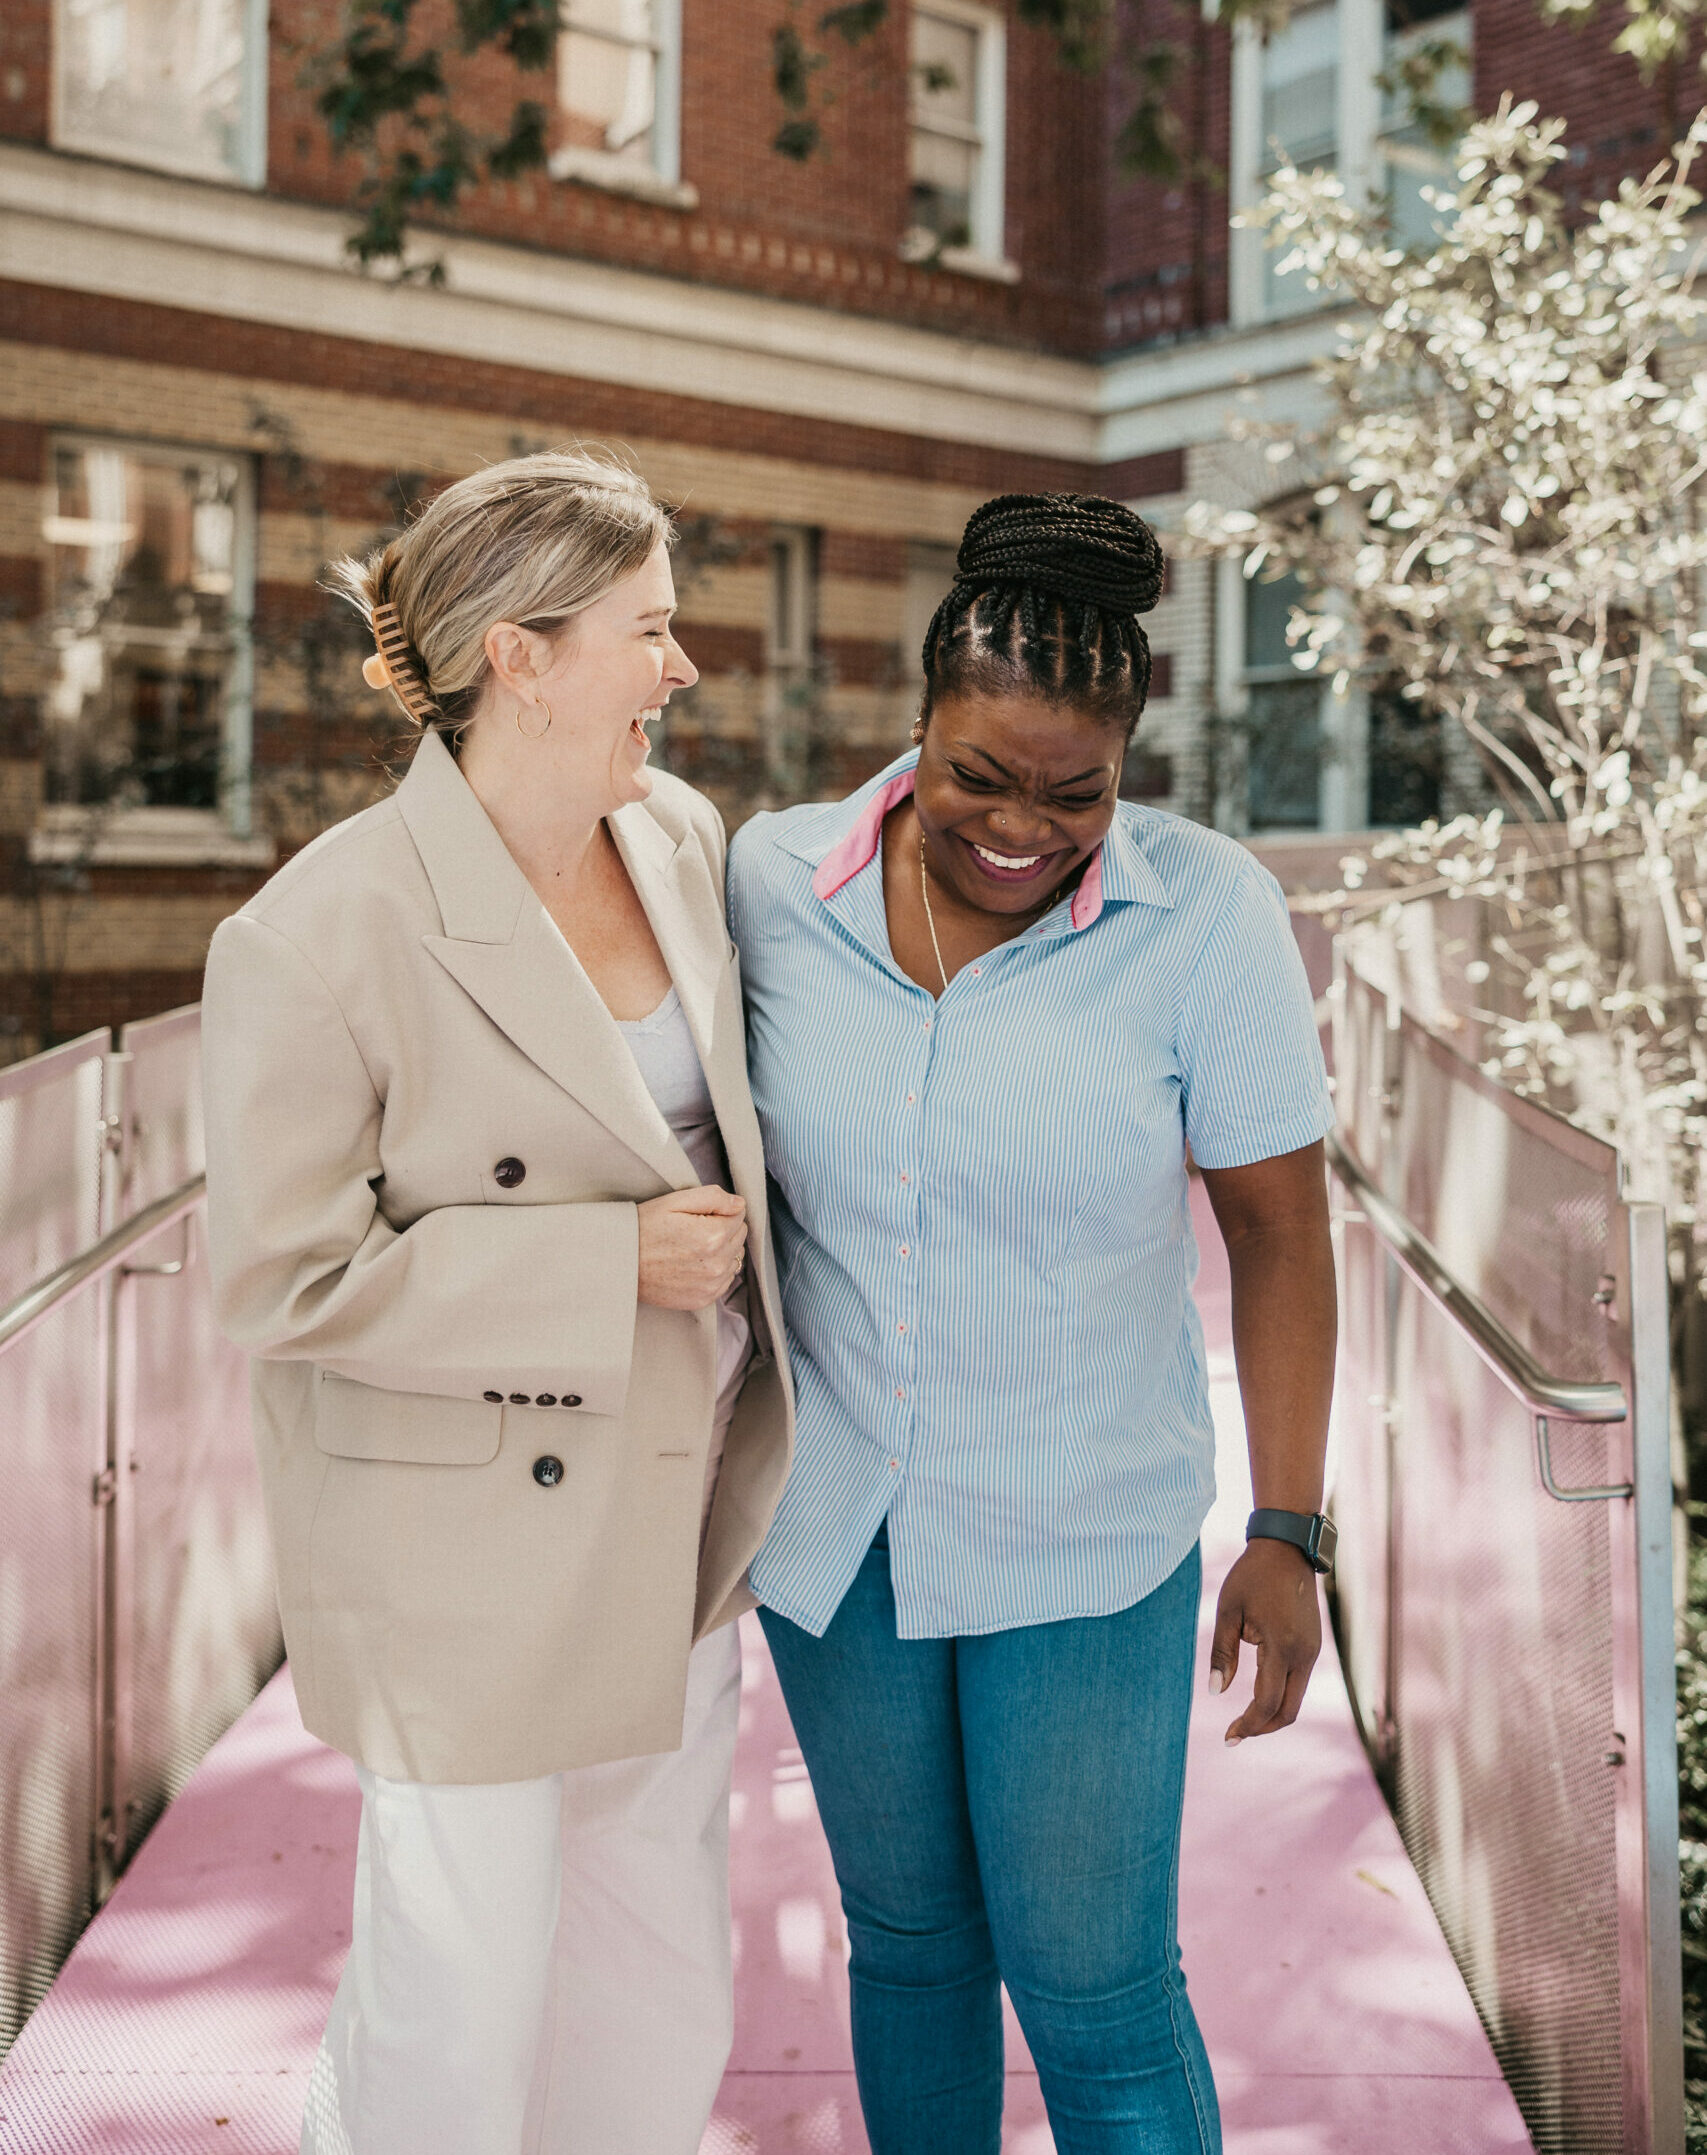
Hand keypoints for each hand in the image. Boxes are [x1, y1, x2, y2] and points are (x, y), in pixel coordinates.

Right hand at [637, 1187, 746, 1311]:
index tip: (698, 1215)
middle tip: (693, 1230)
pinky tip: (692, 1265)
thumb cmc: (644, 1228)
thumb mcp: (675, 1201)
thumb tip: (740, 1204)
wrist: (620, 1263)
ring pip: (734, 1259)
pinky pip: (724, 1280)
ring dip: (722, 1251)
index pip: (739, 1215)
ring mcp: (711, 1285)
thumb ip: (714, 1198)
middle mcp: (717, 1264)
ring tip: (692, 1248)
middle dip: (723, 1230)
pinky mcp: (703, 1299)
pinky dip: (714, 1271)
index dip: (719, 1211)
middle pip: (740, 1238)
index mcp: (713, 1236)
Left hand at [1208, 1538, 1321, 1743]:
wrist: (1287, 1550)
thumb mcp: (1228, 1612)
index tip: (1228, 1737)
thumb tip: (1216, 1693)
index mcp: (1281, 1647)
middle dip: (1261, 1727)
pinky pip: (1298, 1682)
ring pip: (1296, 1699)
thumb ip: (1223, 1653)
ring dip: (1271, 1713)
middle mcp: (1304, 1654)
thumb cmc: (1251, 1577)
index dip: (1248, 1725)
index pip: (1267, 1702)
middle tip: (1234, 1734)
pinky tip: (1259, 1694)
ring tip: (1243, 1719)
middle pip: (1288, 1711)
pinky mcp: (1314, 1647)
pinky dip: (1280, 1696)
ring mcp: (1313, 1652)